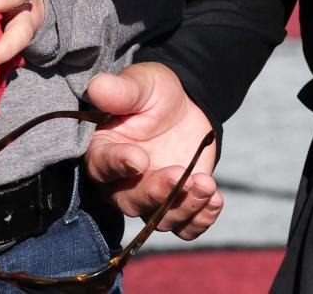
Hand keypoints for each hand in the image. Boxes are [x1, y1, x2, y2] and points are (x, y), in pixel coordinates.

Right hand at [85, 63, 221, 240]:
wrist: (186, 104)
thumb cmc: (155, 92)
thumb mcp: (141, 84)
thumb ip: (121, 90)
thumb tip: (98, 86)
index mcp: (105, 149)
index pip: (102, 165)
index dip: (118, 165)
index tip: (140, 159)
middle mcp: (121, 181)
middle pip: (130, 201)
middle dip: (156, 193)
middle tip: (180, 176)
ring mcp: (149, 196)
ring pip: (158, 219)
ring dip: (183, 207)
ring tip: (207, 184)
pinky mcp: (176, 204)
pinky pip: (184, 228)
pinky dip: (200, 221)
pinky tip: (215, 200)